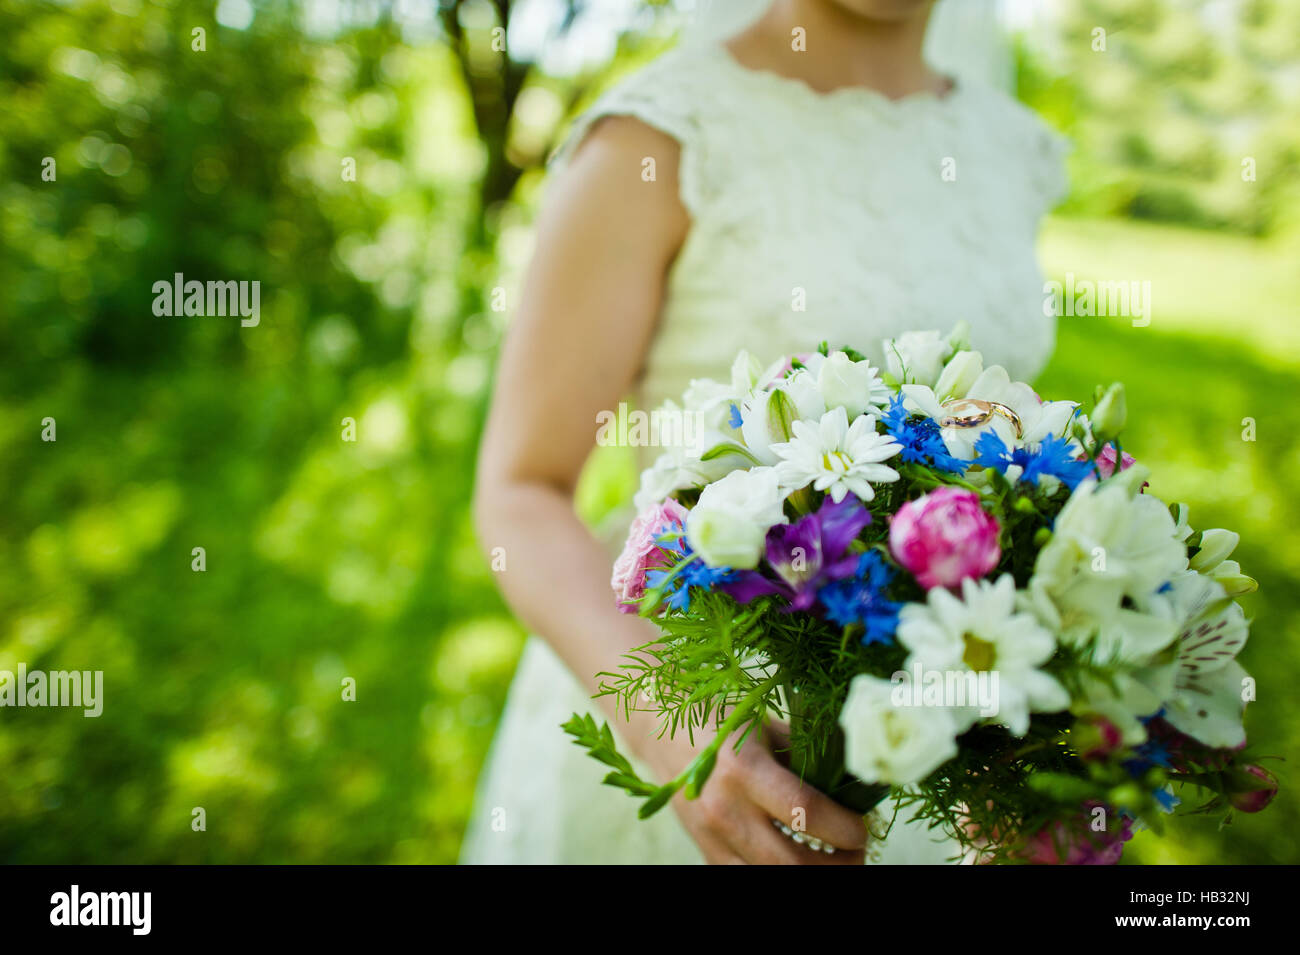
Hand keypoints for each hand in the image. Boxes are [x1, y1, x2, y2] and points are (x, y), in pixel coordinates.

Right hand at [643, 722, 868, 864]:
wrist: (664, 735)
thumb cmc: (723, 724)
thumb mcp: (768, 730)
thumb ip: (809, 758)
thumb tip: (857, 786)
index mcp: (745, 771)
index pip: (807, 813)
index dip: (846, 828)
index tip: (863, 827)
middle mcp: (726, 810)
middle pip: (792, 864)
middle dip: (838, 865)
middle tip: (856, 851)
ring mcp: (712, 838)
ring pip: (772, 880)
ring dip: (814, 877)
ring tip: (833, 859)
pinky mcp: (706, 854)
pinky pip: (750, 879)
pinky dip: (780, 874)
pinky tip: (798, 858)